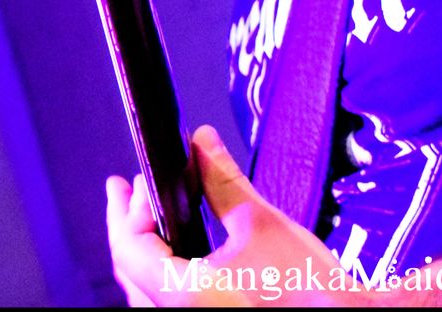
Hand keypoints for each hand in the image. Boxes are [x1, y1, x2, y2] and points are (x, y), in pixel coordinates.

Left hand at [106, 126, 373, 306]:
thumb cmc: (313, 294)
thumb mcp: (262, 224)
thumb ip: (223, 180)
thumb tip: (202, 145)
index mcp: (183, 296)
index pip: (129, 247)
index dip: (131, 208)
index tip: (138, 181)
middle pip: (131, 271)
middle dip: (130, 224)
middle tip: (128, 191)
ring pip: (146, 292)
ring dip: (146, 250)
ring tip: (150, 215)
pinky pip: (167, 304)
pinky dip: (165, 273)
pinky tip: (178, 253)